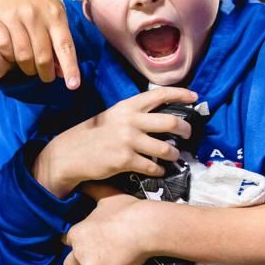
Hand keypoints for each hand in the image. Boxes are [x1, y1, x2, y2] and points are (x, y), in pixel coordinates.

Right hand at [0, 0, 80, 89]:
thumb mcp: (57, 13)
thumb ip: (60, 41)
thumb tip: (63, 71)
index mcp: (54, 14)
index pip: (64, 46)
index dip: (70, 67)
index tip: (73, 85)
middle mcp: (34, 16)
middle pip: (42, 56)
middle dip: (46, 73)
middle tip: (47, 76)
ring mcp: (14, 17)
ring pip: (22, 56)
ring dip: (28, 68)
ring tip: (31, 67)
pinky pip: (3, 48)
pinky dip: (9, 57)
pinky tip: (14, 54)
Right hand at [33, 87, 196, 196]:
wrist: (70, 153)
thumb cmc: (94, 135)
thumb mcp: (113, 116)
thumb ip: (135, 114)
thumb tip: (161, 117)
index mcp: (127, 106)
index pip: (159, 94)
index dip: (180, 94)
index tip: (194, 97)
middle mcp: (130, 120)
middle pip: (171, 123)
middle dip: (186, 130)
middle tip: (189, 134)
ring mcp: (128, 141)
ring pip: (166, 148)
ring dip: (174, 154)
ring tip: (174, 157)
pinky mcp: (125, 160)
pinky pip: (152, 167)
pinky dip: (159, 170)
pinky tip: (158, 170)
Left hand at [62, 194, 158, 264]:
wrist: (143, 227)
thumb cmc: (126, 210)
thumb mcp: (106, 196)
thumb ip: (92, 191)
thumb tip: (84, 183)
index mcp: (77, 233)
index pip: (66, 241)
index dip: (73, 242)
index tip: (78, 244)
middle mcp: (81, 253)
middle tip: (84, 264)